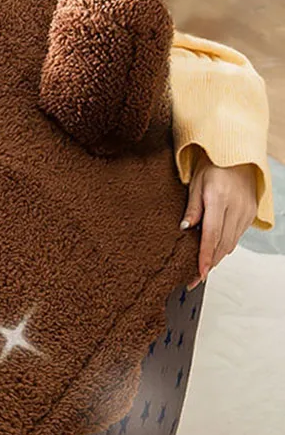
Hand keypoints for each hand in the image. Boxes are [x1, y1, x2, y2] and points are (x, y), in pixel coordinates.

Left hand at [180, 151, 257, 289]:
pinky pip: (236, 236)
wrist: (237, 155)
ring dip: (217, 257)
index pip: (211, 235)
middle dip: (209, 264)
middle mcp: (236, 206)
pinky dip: (224, 246)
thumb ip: (191, 209)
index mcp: (219, 198)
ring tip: (201, 270)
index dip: (205, 257)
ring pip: (231, 243)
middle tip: (194, 279)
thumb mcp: (195, 184)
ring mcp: (246, 211)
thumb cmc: (213, 167)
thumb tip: (185, 230)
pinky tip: (214, 252)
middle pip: (222, 244)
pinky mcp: (251, 213)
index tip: (199, 274)